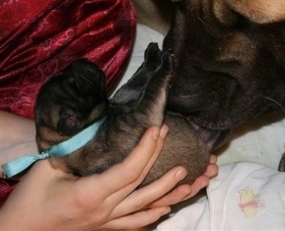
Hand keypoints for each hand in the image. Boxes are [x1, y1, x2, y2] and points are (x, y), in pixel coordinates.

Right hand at [0, 125, 217, 229]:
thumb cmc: (29, 200)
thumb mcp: (47, 167)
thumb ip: (73, 149)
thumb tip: (97, 130)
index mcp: (90, 194)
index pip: (129, 170)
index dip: (146, 148)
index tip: (157, 129)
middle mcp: (104, 211)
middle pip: (141, 184)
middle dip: (159, 158)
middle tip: (170, 138)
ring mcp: (106, 223)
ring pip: (146, 208)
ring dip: (170, 193)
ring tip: (192, 180)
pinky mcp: (104, 229)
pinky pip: (134, 224)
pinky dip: (153, 215)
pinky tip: (166, 208)